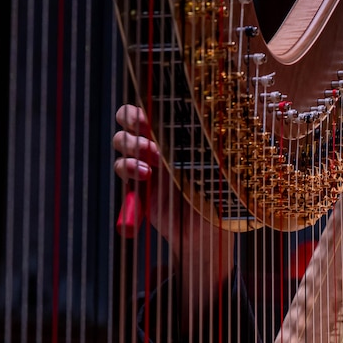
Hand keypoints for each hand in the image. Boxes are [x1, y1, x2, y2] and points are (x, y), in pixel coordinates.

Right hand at [112, 104, 234, 313]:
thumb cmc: (219, 199)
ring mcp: (149, 160)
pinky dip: (127, 176)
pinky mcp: (138, 183)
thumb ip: (209, 151)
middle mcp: (163, 141)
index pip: (157, 106)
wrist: (205, 235)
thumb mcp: (218, 173)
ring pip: (123, 142)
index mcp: (182, 133)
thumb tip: (212, 124)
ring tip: (147, 173)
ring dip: (130, 152)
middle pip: (130, 118)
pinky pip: (122, 170)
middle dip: (134, 127)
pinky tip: (141, 188)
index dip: (147, 109)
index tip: (151, 123)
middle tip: (153, 150)